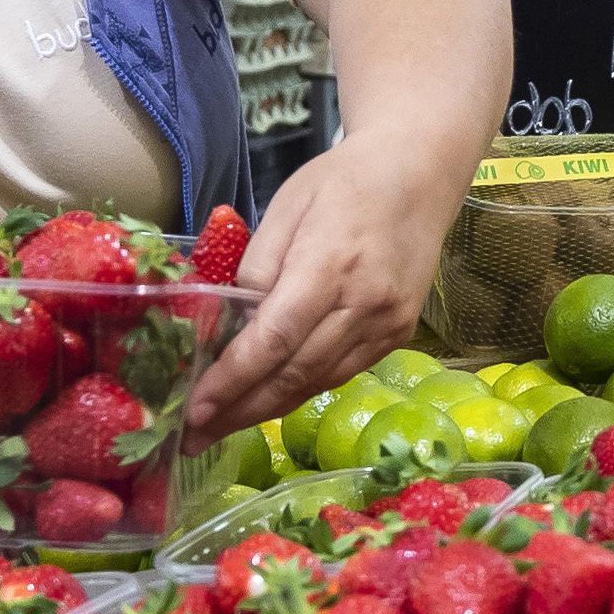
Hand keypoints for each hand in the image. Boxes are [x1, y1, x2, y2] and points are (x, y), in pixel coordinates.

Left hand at [186, 129, 464, 444]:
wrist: (419, 176)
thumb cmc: (343, 182)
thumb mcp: (286, 207)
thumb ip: (256, 266)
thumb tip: (230, 322)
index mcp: (329, 266)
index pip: (273, 340)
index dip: (232, 380)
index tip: (195, 409)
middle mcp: (364, 306)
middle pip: (294, 374)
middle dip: (240, 410)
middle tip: (194, 438)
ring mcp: (387, 326)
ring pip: (318, 382)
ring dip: (268, 409)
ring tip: (224, 426)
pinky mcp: (398, 334)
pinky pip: (341, 372)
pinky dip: (301, 388)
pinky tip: (270, 398)